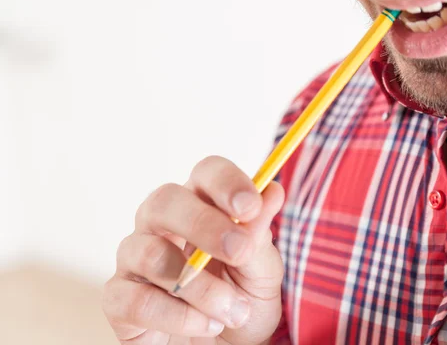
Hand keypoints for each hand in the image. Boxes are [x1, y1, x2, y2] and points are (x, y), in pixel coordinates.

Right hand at [102, 156, 284, 344]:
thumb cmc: (242, 301)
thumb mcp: (262, 273)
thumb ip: (260, 236)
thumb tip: (273, 191)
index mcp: (202, 205)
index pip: (206, 173)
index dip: (225, 182)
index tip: (250, 206)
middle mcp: (162, 224)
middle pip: (164, 200)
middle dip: (203, 224)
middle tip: (238, 252)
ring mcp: (135, 258)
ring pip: (150, 254)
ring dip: (200, 287)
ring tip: (234, 311)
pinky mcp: (119, 297)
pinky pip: (135, 299)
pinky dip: (177, 316)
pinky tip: (207, 326)